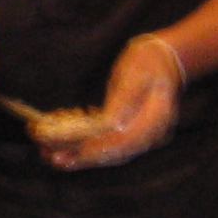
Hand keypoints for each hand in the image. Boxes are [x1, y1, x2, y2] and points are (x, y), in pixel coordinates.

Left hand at [43, 33, 185, 170]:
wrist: (168, 60)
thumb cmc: (148, 61)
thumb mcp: (135, 71)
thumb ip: (124, 97)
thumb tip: (111, 124)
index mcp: (158, 114)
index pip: (123, 136)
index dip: (95, 144)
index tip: (68, 145)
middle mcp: (154, 133)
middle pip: (115, 151)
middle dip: (81, 156)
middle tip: (52, 157)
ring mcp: (146, 137)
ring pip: (110, 153)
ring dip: (79, 156)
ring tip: (50, 155)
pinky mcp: (135, 135)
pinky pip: (110, 146)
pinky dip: (86, 146)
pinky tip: (64, 144)